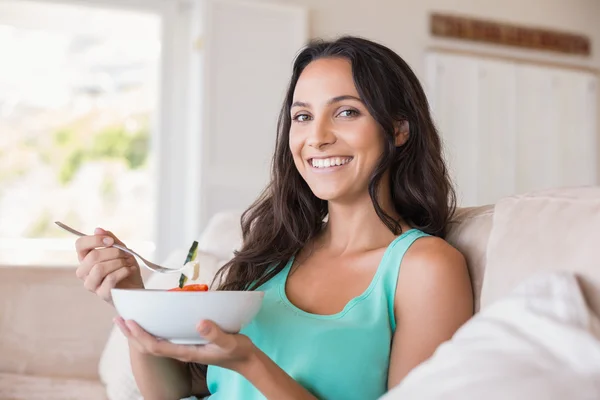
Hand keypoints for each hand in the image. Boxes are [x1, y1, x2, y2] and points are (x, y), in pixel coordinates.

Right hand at [75, 227, 143, 303]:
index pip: (80, 245)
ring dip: (118, 262)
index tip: (111, 241)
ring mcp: (91, 284)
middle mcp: (84, 272)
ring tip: (128, 263)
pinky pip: (110, 279)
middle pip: (92, 256)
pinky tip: (130, 270)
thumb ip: (110, 239)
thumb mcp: (121, 250)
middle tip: (125, 254)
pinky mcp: (102, 294)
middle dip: (113, 252)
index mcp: (86, 259)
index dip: (95, 240)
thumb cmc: (126, 269)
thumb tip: (98, 229)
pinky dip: (123, 271)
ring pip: (99, 268)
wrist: (136, 288)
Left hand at [114, 317, 256, 372]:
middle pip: (149, 346)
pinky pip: (164, 339)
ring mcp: (184, 349)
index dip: (140, 335)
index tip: (129, 322)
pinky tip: (152, 323)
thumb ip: (215, 334)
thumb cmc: (237, 351)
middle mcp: (181, 351)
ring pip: (155, 342)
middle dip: (132, 334)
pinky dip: (152, 331)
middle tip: (118, 318)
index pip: (155, 346)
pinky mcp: (188, 345)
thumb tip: (199, 323)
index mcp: (186, 352)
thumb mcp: (229, 341)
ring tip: (127, 320)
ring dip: (139, 333)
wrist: (245, 360)